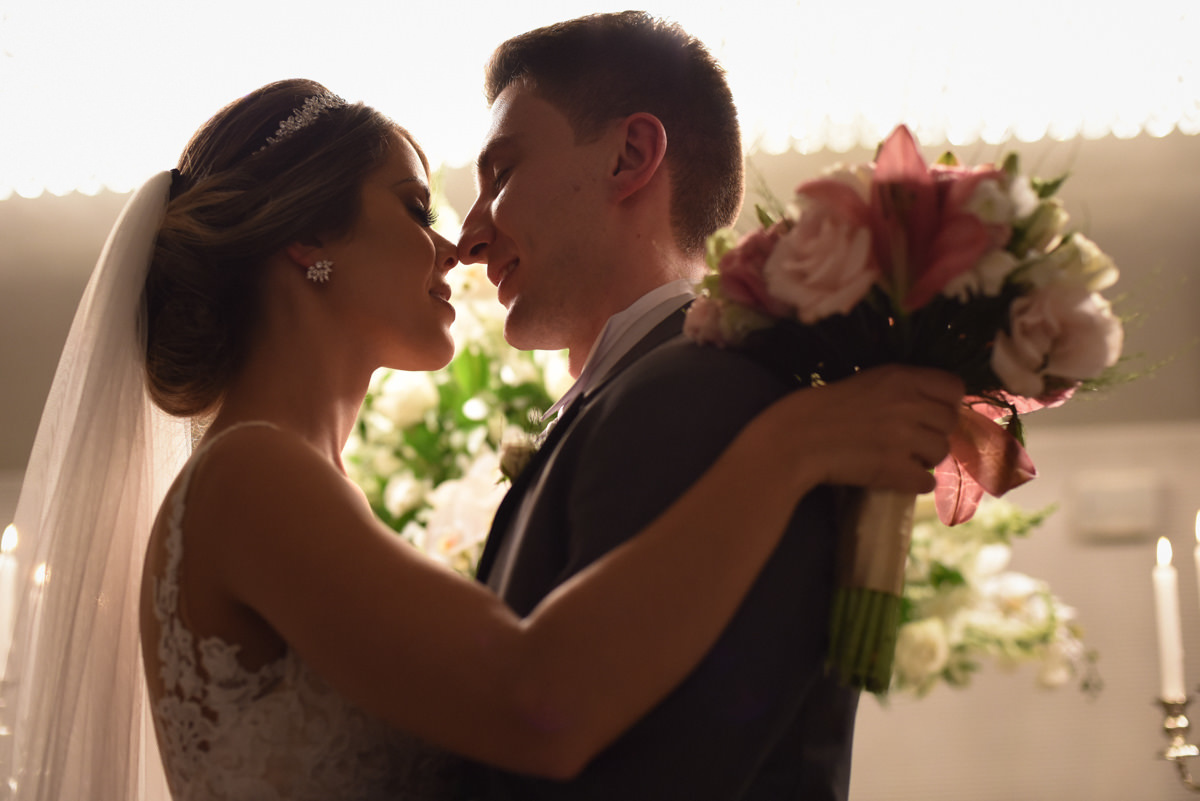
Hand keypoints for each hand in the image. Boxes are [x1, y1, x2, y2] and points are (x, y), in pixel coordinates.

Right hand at [767, 365, 964, 494]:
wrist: (795, 439)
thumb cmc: (824, 408)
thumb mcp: (867, 382)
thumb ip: (902, 388)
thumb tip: (934, 405)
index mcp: (902, 377)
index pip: (955, 388)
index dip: (946, 403)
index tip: (930, 413)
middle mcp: (909, 404)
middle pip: (950, 423)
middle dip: (934, 433)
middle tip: (909, 441)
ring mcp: (904, 438)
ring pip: (942, 453)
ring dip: (924, 459)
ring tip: (897, 458)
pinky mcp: (895, 469)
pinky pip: (927, 482)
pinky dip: (913, 482)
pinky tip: (893, 476)